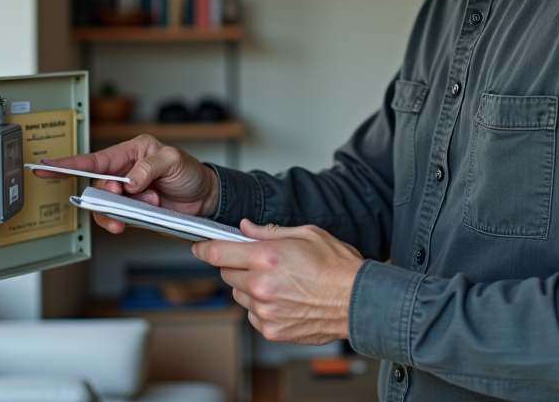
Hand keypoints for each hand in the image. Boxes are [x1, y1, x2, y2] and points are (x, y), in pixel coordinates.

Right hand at [35, 134, 218, 232]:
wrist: (206, 199)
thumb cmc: (191, 173)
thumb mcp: (174, 160)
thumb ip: (149, 167)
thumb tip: (128, 180)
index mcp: (132, 152)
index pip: (95, 158)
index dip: (69, 163)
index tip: (47, 167)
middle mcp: (126, 172)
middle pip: (97, 184)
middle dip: (106, 192)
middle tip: (122, 195)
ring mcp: (128, 194)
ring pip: (104, 205)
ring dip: (115, 210)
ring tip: (138, 208)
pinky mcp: (132, 212)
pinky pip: (115, 218)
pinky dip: (120, 221)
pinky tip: (131, 220)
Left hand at [192, 222, 363, 344]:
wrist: (358, 301)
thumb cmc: (338, 267)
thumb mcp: (306, 234)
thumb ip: (269, 231)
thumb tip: (246, 228)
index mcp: (267, 258)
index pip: (219, 252)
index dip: (205, 248)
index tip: (200, 248)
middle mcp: (261, 286)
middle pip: (228, 273)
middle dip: (238, 265)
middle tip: (262, 262)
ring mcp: (265, 311)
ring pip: (239, 296)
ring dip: (250, 287)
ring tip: (279, 282)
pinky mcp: (272, 330)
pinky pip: (253, 315)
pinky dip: (261, 307)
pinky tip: (284, 299)